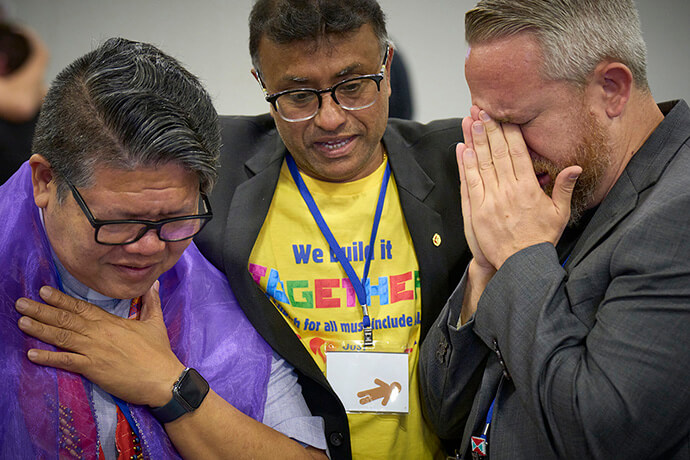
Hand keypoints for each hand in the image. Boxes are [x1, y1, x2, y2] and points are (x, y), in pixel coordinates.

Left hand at [15, 281, 183, 406]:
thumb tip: (153, 283)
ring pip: (62, 336)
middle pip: (66, 319)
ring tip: (21, 321)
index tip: (44, 291)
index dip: (61, 299)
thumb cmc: (158, 352)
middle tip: (21, 303)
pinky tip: (32, 354)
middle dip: (42, 310)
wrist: (162, 378)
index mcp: (111, 322)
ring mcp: (94, 350)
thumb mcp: (155, 322)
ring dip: (40, 329)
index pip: (81, 307)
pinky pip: (66, 361)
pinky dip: (48, 357)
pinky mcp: (93, 368)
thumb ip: (151, 302)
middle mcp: (99, 333)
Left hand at [460, 108, 580, 267]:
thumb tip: (574, 167)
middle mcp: (508, 190)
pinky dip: (465, 165)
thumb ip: (564, 188)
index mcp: (528, 188)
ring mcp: (490, 200)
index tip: (502, 115)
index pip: (517, 152)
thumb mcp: (560, 214)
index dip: (507, 131)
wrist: (520, 265)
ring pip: (481, 164)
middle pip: (497, 153)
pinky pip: (470, 183)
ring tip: (470, 120)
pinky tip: (462, 149)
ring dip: (475, 140)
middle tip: (481, 109)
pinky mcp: (476, 210)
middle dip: (489, 129)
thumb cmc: (540, 240)